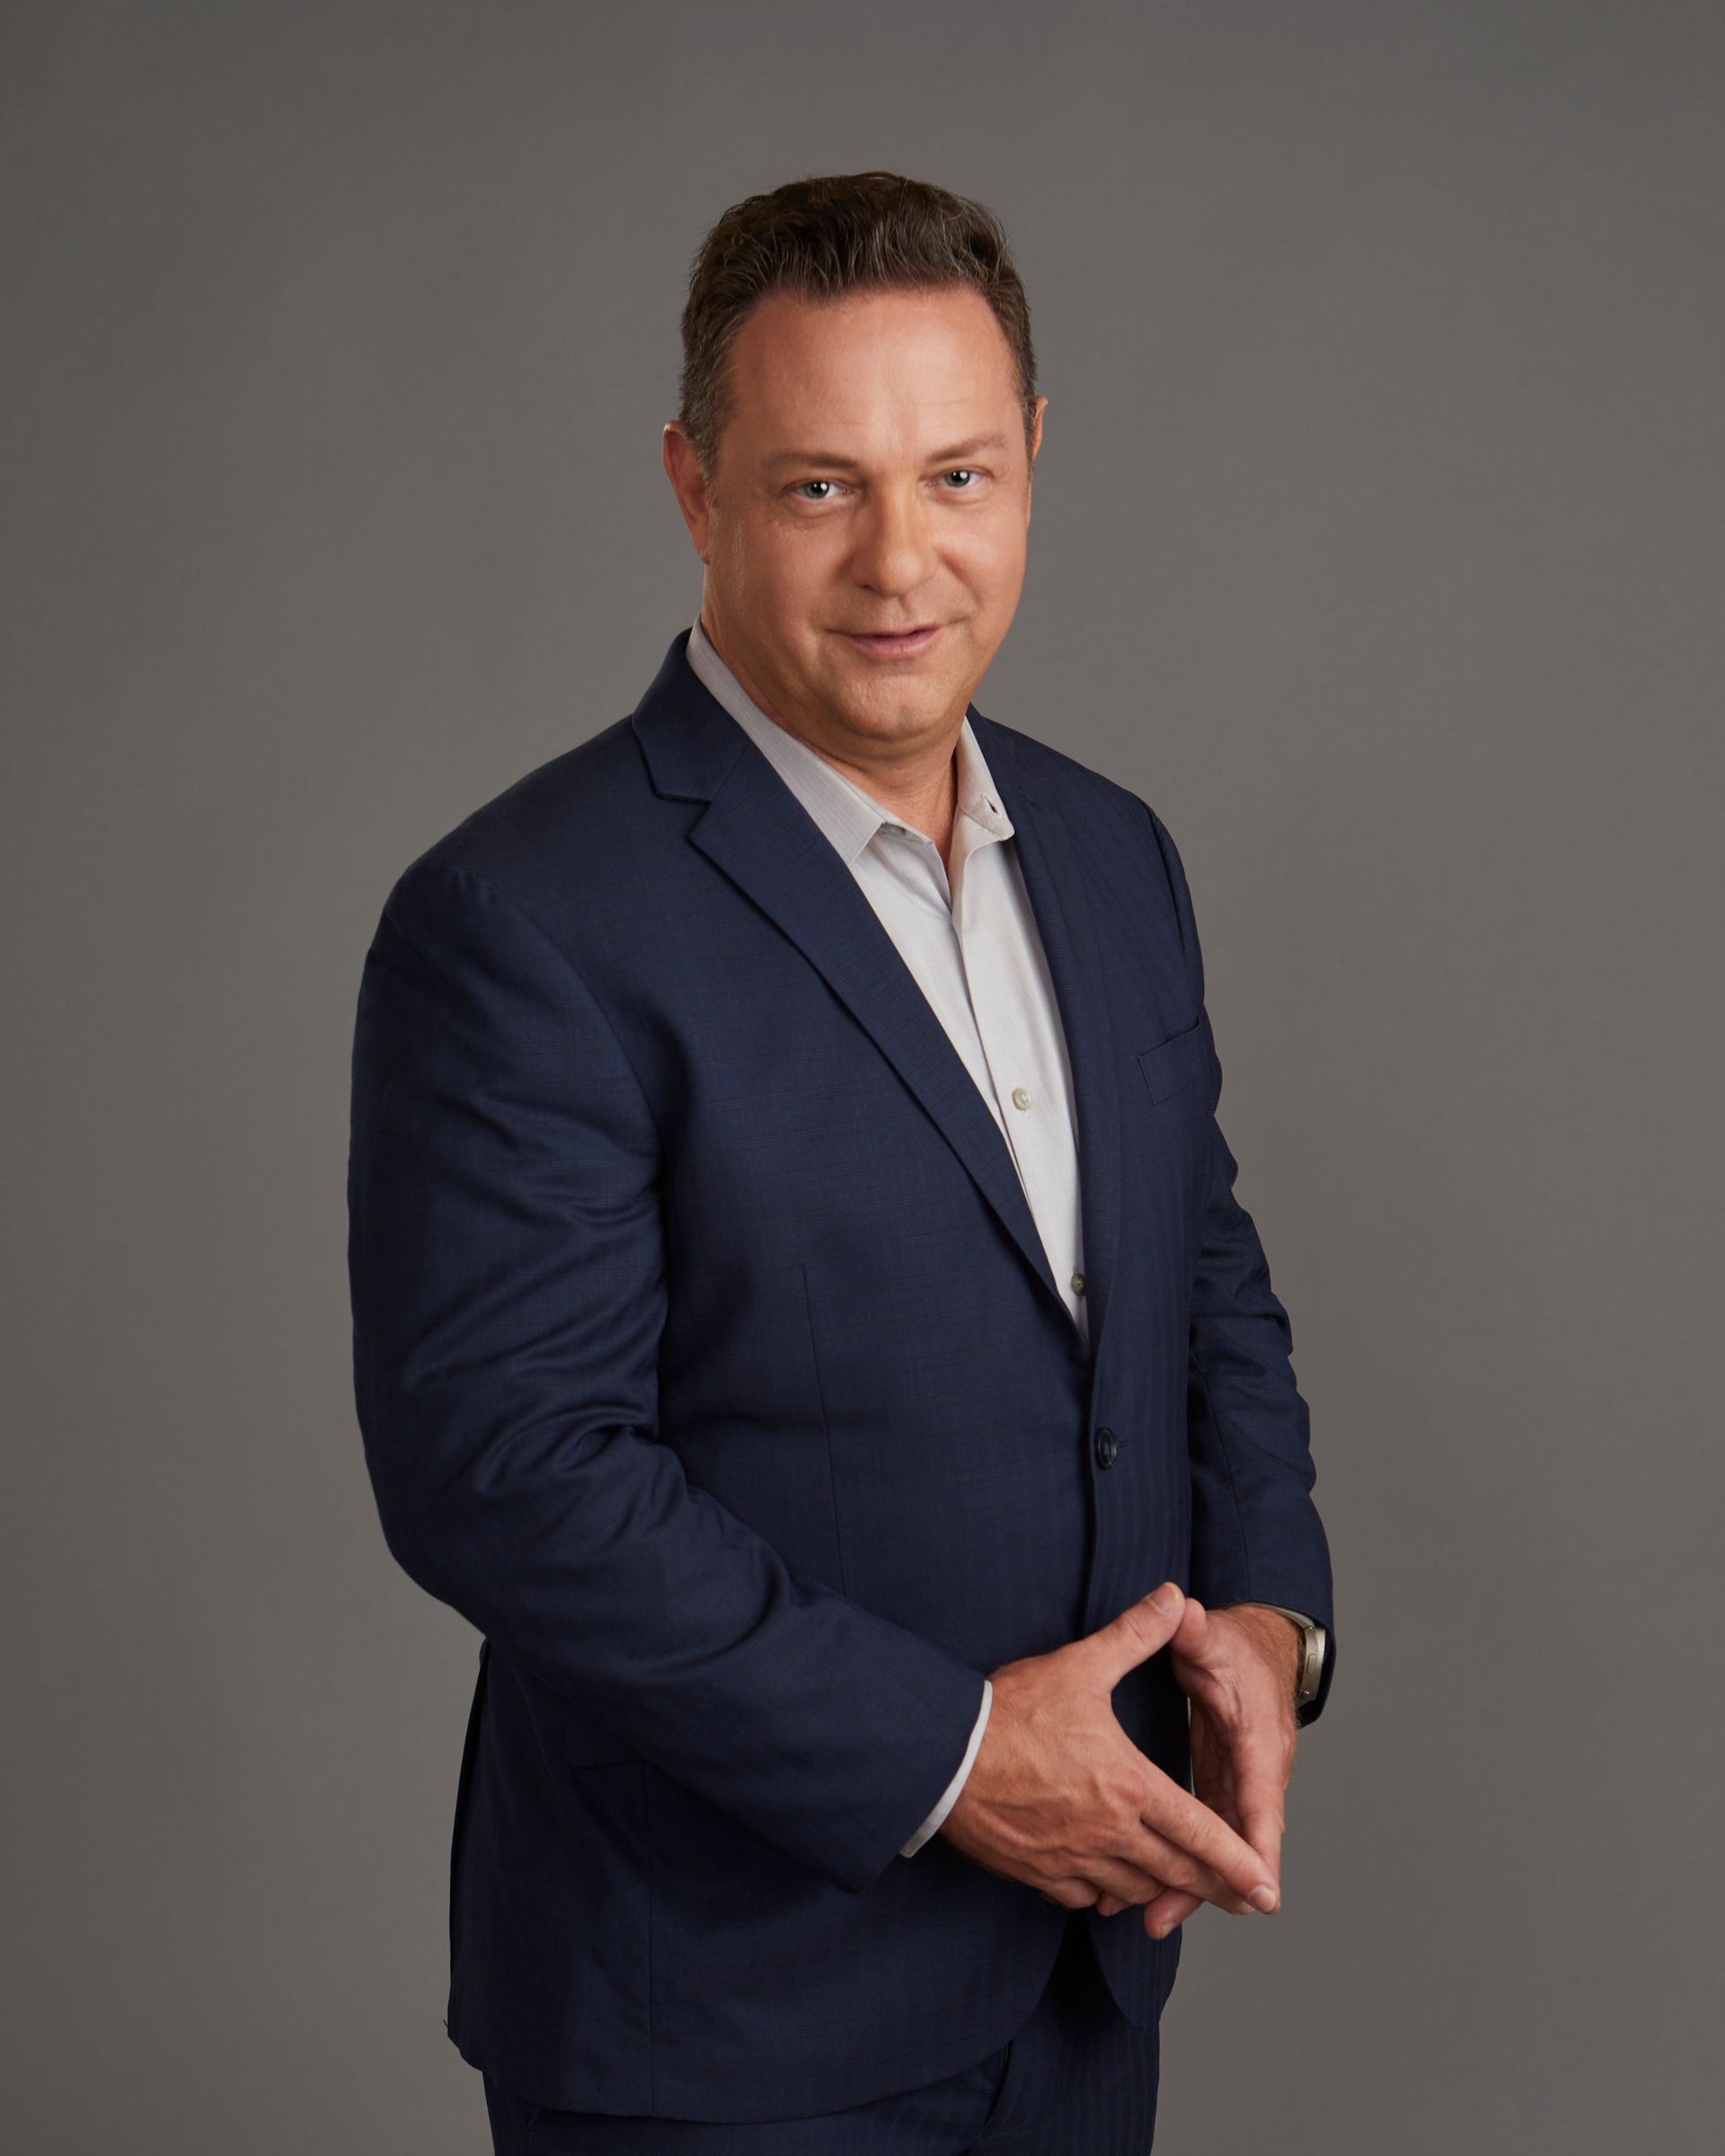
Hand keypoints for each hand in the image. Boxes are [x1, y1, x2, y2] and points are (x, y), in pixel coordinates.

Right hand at [938, 1583, 1280, 1919]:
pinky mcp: (1038, 1873)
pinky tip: (1110, 1880)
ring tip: (1177, 1884)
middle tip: (1240, 1899)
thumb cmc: (1012, 1710)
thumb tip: (1175, 1597)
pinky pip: (1085, 1898)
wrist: (942, 1754)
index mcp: (1130, 1787)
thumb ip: (1135, 1634)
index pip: (1201, 1834)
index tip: (1267, 1891)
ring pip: (1134, 1889)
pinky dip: (1106, 1893)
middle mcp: (1110, 1832)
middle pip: (1177, 1872)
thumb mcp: (1080, 1665)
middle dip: (1214, 1887)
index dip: (1239, 1864)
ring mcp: (1073, 1859)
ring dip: (1161, 1888)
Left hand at [1094, 1599, 1298, 1937]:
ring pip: (1220, 1844)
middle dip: (1211, 1883)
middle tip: (1167, 1917)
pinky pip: (1205, 1832)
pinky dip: (1186, 1863)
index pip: (1260, 1801)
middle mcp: (1256, 1772)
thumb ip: (1197, 1631)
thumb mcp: (1215, 1636)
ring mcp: (1240, 1783)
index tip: (1259, 1893)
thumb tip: (1185, 1611)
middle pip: (1238, 1840)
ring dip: (1192, 1882)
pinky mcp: (1222, 1785)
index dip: (1259, 1848)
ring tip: (1151, 1920)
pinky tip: (1154, 1893)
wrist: (1260, 1648)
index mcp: (1258, 1742)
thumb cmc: (1237, 1646)